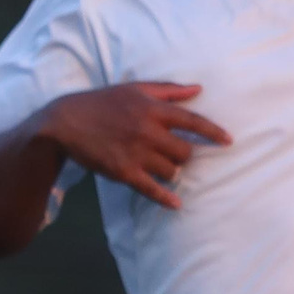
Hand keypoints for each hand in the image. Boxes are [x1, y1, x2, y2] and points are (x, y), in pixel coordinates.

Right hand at [38, 83, 229, 209]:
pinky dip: (166, 198)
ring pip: (172, 171)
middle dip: (184, 155)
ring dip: (171, 171)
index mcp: (153, 109)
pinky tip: (176, 204)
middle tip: (174, 153)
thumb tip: (198, 90)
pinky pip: (152, 189)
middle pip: (185, 152)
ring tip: (159, 166)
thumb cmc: (101, 102)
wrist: (64, 123)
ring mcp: (136, 154)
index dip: (213, 132)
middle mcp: (148, 132)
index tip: (229, 141)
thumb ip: (168, 90)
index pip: (193, 122)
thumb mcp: (134, 89)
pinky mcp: (124, 172)